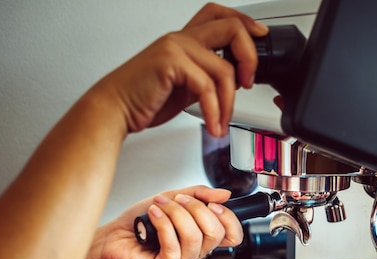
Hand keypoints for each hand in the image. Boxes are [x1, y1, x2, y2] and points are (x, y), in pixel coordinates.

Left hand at [82, 186, 242, 258]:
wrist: (110, 240)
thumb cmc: (137, 224)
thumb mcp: (172, 200)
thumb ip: (199, 195)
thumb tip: (224, 194)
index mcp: (200, 239)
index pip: (232, 235)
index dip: (229, 218)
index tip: (214, 204)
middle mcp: (194, 254)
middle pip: (215, 233)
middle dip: (197, 209)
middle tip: (178, 200)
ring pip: (194, 237)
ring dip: (176, 214)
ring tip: (160, 206)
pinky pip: (174, 246)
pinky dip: (163, 224)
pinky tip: (153, 216)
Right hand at [90, 2, 267, 136]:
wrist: (115, 110)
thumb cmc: (144, 99)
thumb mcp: (184, 86)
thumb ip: (206, 79)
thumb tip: (234, 82)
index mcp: (184, 40)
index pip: (221, 15)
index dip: (246, 23)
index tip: (261, 38)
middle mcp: (181, 38)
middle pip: (231, 27)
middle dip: (250, 56)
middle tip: (248, 83)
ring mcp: (175, 48)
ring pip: (224, 68)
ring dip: (229, 103)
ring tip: (221, 122)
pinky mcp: (170, 63)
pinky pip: (207, 87)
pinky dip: (215, 111)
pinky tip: (212, 124)